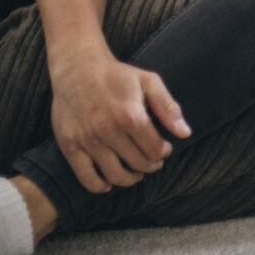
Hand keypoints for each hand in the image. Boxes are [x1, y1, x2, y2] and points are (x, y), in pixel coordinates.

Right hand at [48, 47, 190, 192]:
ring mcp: (87, 140)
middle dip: (150, 165)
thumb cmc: (117, 76)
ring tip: (135, 173)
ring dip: (130, 179)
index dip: (163, 152)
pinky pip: (86, 178)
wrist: (77, 69)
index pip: (155, 150)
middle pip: (137, 163)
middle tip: (151, 161)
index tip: (163, 149)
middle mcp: (108, 130)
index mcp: (130, 115)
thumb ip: (168, 107)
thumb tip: (185, 133)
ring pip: (114, 175)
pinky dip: (99, 186)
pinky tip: (108, 183)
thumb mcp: (148, 82)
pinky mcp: (69, 146)